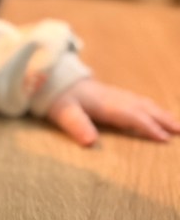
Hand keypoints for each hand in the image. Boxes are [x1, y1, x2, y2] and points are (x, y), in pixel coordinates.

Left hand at [45, 77, 179, 146]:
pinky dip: (150, 107)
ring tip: (176, 124)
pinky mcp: (111, 94)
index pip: (131, 116)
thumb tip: (90, 143)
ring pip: (142, 103)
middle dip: (163, 119)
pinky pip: (137, 100)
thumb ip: (77, 126)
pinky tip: (154, 111)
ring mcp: (114, 95)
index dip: (148, 127)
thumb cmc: (58, 97)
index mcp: (105, 104)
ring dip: (160, 112)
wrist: (52, 76)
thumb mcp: (63, 112)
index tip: (165, 139)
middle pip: (142, 108)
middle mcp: (114, 98)